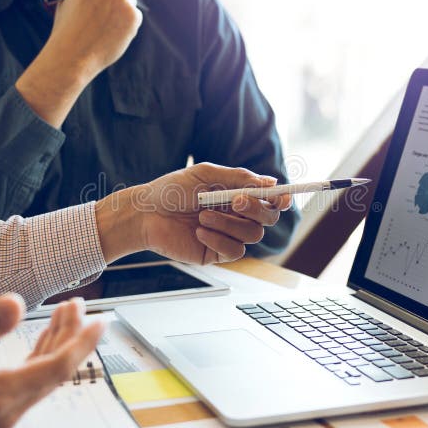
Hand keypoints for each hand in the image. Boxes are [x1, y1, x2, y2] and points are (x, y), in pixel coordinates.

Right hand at [0, 294, 102, 427]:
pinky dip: (40, 358)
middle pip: (55, 371)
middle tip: (79, 304)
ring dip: (58, 344)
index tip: (102, 320)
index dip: (83, 342)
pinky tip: (43, 339)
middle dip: (73, 336)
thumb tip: (16, 303)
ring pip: (43, 377)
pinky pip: (28, 384)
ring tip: (66, 312)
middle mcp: (4, 412)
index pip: (58, 367)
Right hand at [16, 0, 141, 126]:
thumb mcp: (68, 1)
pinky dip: (129, 26)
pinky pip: (136, 17)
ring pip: (131, 2)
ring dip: (124, 13)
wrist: (72, 55)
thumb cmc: (67, 31)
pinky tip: (112, 36)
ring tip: (105, 29)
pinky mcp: (133, 15)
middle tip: (111, 14)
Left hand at [95, 163, 291, 263]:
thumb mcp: (205, 174)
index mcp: (237, 194)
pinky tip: (199, 231)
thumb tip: (269, 182)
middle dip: (255, 209)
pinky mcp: (216, 253)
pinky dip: (219, 239)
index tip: (282, 196)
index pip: (269, 199)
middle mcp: (237, 216)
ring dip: (229, 224)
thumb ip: (238, 177)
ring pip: (252, 236)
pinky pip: (235, 251)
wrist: (145, 214)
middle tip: (234, 201)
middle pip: (268, 219)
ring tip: (203, 216)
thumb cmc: (171, 191)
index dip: (281, 199)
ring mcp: (228, 235)